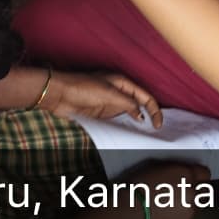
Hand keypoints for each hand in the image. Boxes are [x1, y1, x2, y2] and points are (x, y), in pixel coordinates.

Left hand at [44, 71, 162, 127]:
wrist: (59, 94)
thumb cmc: (82, 87)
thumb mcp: (109, 94)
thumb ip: (127, 103)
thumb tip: (141, 114)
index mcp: (123, 82)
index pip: (145, 96)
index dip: (154, 110)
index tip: (158, 125)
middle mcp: (119, 91)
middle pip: (140, 104)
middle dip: (150, 116)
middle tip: (157, 131)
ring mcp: (111, 102)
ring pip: (130, 113)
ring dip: (138, 123)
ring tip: (146, 135)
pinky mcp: (102, 112)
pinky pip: (118, 120)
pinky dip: (126, 126)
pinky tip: (130, 134)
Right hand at [78, 161, 210, 218]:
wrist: (127, 213)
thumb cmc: (135, 185)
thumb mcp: (154, 167)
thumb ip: (173, 169)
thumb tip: (181, 172)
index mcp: (186, 175)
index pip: (205, 173)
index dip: (197, 176)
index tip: (190, 178)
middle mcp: (193, 193)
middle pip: (204, 192)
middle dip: (196, 192)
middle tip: (180, 193)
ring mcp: (190, 213)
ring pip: (195, 208)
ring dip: (186, 207)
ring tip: (165, 209)